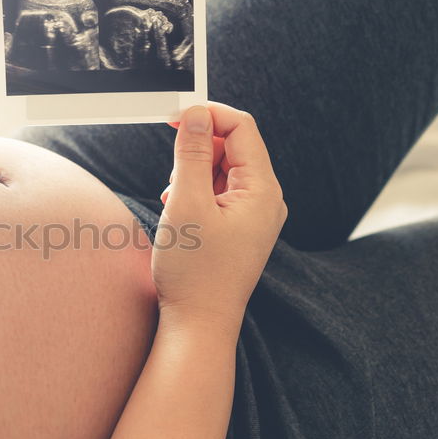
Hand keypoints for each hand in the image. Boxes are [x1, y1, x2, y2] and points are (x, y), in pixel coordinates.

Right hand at [151, 103, 287, 322]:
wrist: (199, 324)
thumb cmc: (194, 272)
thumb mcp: (186, 203)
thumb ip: (191, 153)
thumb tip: (195, 114)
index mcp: (262, 190)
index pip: (241, 127)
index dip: (207, 115)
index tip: (173, 117)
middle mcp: (266, 200)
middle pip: (233, 147)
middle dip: (197, 150)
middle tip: (171, 175)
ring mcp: (255, 216)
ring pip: (223, 170)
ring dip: (193, 174)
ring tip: (175, 201)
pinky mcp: (240, 229)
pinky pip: (220, 193)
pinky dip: (196, 193)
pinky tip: (179, 211)